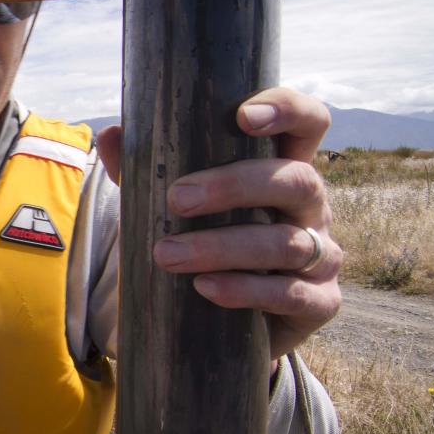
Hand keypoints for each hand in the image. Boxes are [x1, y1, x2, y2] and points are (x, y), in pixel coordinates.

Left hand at [94, 87, 341, 361]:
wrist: (226, 323)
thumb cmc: (207, 246)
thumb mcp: (174, 207)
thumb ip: (145, 172)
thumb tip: (110, 137)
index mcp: (283, 169)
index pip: (308, 123)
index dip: (287, 110)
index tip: (243, 115)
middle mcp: (311, 207)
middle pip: (297, 181)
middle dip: (235, 187)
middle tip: (177, 199)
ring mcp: (323, 255)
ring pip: (287, 242)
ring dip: (223, 247)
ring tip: (168, 254)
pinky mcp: (320, 302)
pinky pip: (291, 294)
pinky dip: (246, 290)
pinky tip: (207, 288)